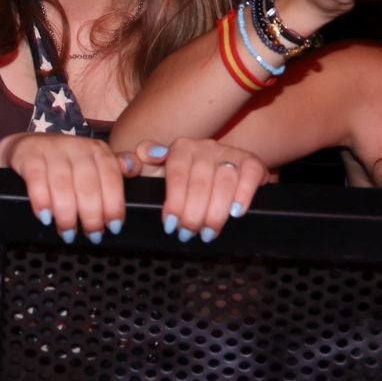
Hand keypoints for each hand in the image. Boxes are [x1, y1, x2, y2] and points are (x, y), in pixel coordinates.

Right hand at [0, 131, 139, 244]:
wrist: (25, 149)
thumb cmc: (65, 166)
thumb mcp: (92, 166)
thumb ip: (115, 172)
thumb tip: (132, 167)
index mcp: (97, 150)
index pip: (111, 176)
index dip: (114, 204)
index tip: (114, 227)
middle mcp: (76, 145)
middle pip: (87, 184)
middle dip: (91, 215)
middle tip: (91, 235)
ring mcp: (50, 148)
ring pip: (62, 184)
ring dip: (67, 214)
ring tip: (69, 232)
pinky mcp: (28, 154)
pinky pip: (36, 179)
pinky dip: (42, 201)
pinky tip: (45, 217)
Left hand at [131, 139, 267, 241]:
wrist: (222, 172)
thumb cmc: (186, 180)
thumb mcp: (159, 173)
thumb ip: (138, 164)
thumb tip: (129, 163)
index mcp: (181, 148)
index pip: (177, 173)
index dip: (174, 201)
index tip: (169, 224)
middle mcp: (205, 146)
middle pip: (200, 181)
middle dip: (193, 212)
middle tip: (188, 233)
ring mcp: (229, 153)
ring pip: (224, 180)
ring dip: (216, 210)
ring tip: (208, 232)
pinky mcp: (252, 161)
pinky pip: (249, 173)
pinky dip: (244, 193)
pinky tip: (236, 212)